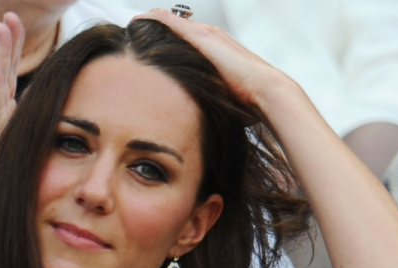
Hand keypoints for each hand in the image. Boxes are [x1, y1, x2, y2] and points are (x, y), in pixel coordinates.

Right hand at [0, 12, 23, 193]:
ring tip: (0, 29)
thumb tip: (51, 96)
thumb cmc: (8, 169)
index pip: (9, 71)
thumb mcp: (24, 137)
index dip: (12, 46)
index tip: (13, 20)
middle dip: (4, 43)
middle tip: (8, 18)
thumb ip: (31, 115)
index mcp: (4, 108)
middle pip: (2, 71)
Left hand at [134, 9, 294, 111]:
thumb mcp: (225, 97)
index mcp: (216, 50)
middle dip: (156, 28)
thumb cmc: (250, 99)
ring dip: (151, 21)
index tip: (149, 47)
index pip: (186, 38)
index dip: (168, 40)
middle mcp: (211, 37)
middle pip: (177, 26)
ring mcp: (206, 35)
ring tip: (133, 24)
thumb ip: (213, 99)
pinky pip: (169, 21)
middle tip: (135, 33)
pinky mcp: (201, 36)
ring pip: (171, 21)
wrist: (265, 91)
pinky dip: (153, 19)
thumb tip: (202, 118)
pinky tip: (137, 21)